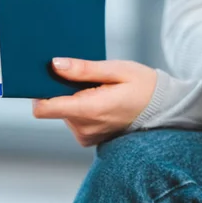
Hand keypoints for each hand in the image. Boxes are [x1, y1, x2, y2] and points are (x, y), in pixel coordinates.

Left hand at [32, 58, 156, 146]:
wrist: (164, 109)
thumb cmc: (143, 85)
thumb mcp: (117, 70)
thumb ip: (84, 69)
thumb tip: (55, 65)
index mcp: (90, 110)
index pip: (44, 108)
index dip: (38, 91)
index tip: (45, 76)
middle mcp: (84, 128)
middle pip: (53, 106)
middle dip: (63, 89)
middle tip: (88, 78)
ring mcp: (86, 136)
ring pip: (63, 111)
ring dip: (74, 98)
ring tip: (99, 89)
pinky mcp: (88, 138)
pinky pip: (73, 119)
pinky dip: (81, 107)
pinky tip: (100, 100)